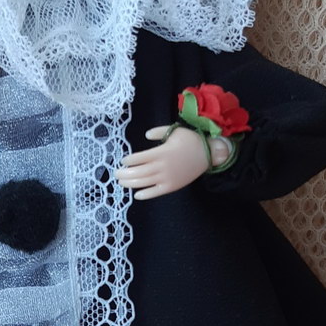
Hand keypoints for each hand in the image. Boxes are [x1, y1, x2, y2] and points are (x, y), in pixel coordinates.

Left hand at [114, 125, 230, 199]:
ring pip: (145, 182)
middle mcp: (162, 166)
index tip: (123, 160)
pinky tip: (136, 195)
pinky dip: (146, 194)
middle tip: (116, 174)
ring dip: (131, 183)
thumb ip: (159, 132)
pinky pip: (156, 192)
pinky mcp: (172, 186)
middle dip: (125, 173)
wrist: (209, 154)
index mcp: (161, 152)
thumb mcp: (175, 131)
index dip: (129, 160)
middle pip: (139, 171)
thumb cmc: (191, 140)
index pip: (140, 158)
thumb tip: (146, 135)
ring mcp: (167, 178)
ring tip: (121, 183)